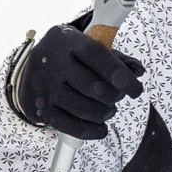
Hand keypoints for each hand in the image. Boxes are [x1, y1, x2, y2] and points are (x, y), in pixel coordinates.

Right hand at [9, 22, 144, 139]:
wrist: (32, 66)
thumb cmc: (69, 56)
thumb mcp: (88, 46)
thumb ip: (116, 58)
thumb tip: (138, 71)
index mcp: (66, 40)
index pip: (97, 56)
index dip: (120, 75)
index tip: (136, 90)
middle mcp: (52, 62)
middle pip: (94, 87)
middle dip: (114, 96)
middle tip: (117, 96)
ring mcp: (43, 87)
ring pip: (85, 109)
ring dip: (105, 113)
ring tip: (108, 109)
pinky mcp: (39, 109)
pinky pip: (71, 127)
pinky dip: (92, 130)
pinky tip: (101, 127)